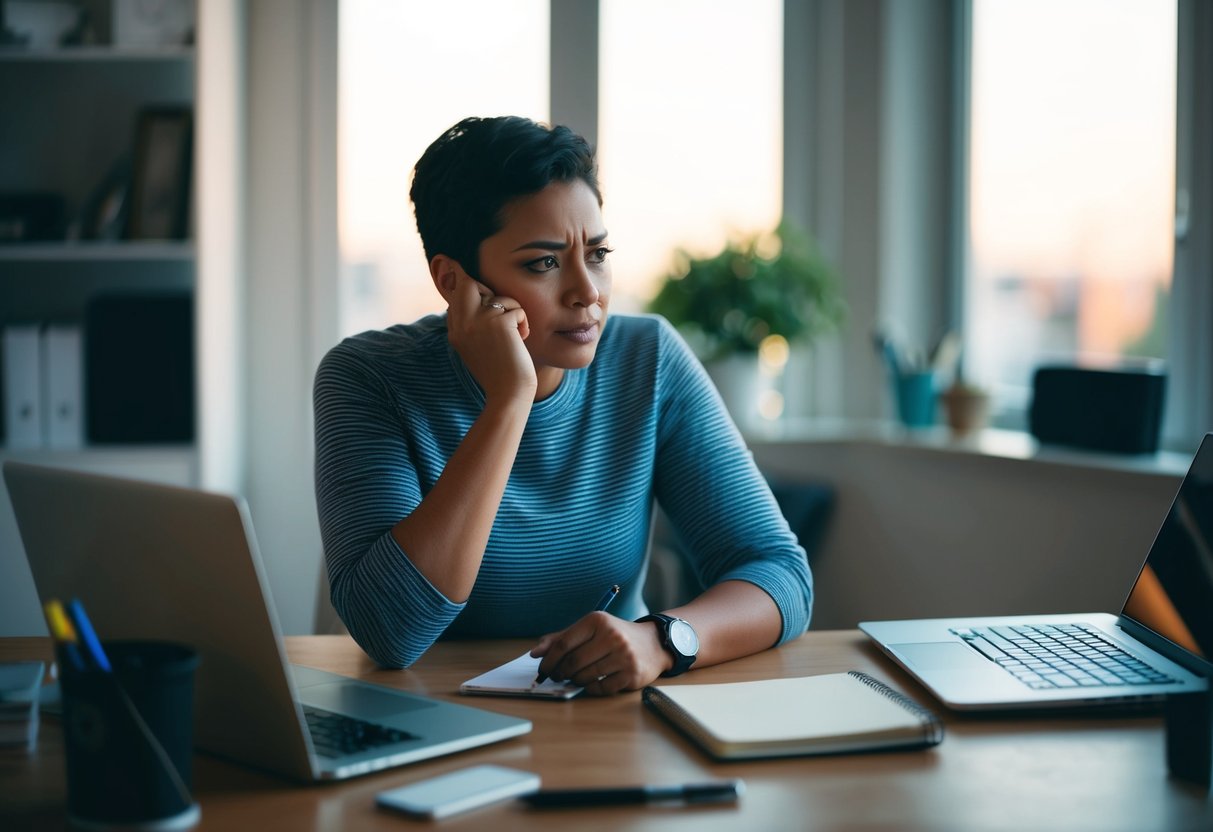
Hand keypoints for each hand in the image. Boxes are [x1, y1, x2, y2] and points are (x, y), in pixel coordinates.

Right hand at [444, 273, 535, 404]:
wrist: (508, 393)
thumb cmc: (498, 374)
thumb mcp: (475, 349)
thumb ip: (472, 327)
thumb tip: (483, 301)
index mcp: (455, 332)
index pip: (457, 299)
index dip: (471, 295)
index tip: (477, 294)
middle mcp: (463, 323)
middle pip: (466, 284)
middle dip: (485, 288)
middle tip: (498, 305)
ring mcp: (478, 321)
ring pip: (499, 297)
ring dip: (512, 312)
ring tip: (516, 333)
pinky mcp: (499, 322)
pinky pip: (516, 309)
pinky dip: (523, 322)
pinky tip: (522, 338)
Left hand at [530, 613, 670, 695]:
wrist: (653, 643)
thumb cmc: (614, 636)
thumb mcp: (591, 629)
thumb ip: (562, 638)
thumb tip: (536, 653)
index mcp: (597, 621)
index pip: (563, 644)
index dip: (548, 660)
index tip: (542, 669)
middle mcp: (611, 636)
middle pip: (572, 663)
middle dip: (560, 673)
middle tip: (557, 676)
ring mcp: (623, 656)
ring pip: (585, 677)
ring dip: (575, 680)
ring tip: (576, 677)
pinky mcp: (631, 674)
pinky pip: (600, 688)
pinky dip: (591, 688)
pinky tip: (593, 682)